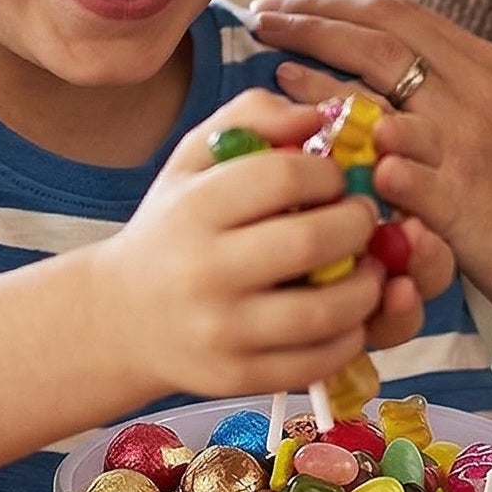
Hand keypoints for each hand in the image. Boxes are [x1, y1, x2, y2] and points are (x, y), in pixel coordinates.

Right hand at [91, 90, 400, 400]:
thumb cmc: (174, 226)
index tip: (335, 180)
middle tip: (363, 219)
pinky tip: (348, 312)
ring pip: (326, 311)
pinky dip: (351, 334)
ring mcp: (222, 332)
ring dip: (368, 284)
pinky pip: (319, 360)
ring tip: (367, 267)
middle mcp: (204, 272)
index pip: (285, 178)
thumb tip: (319, 115)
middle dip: (358, 224)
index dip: (329, 172)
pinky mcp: (239, 377)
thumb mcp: (195, 158)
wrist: (123, 318)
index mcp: (193, 210)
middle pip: (312, 243)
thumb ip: (254, 117)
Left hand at [250, 0, 491, 334]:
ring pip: (378, 94)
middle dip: (309, 23)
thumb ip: (451, 88)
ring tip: (274, 75)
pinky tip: (311, 148)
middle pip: (376, 39)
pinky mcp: (458, 200)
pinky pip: (393, 168)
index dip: (333, 4)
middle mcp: (475, 94)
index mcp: (484, 67)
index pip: (396, 14)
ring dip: (316, 80)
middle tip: (261, 20)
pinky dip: (350, 152)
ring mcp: (466, 146)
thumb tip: (385, 66)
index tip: (287, 6)